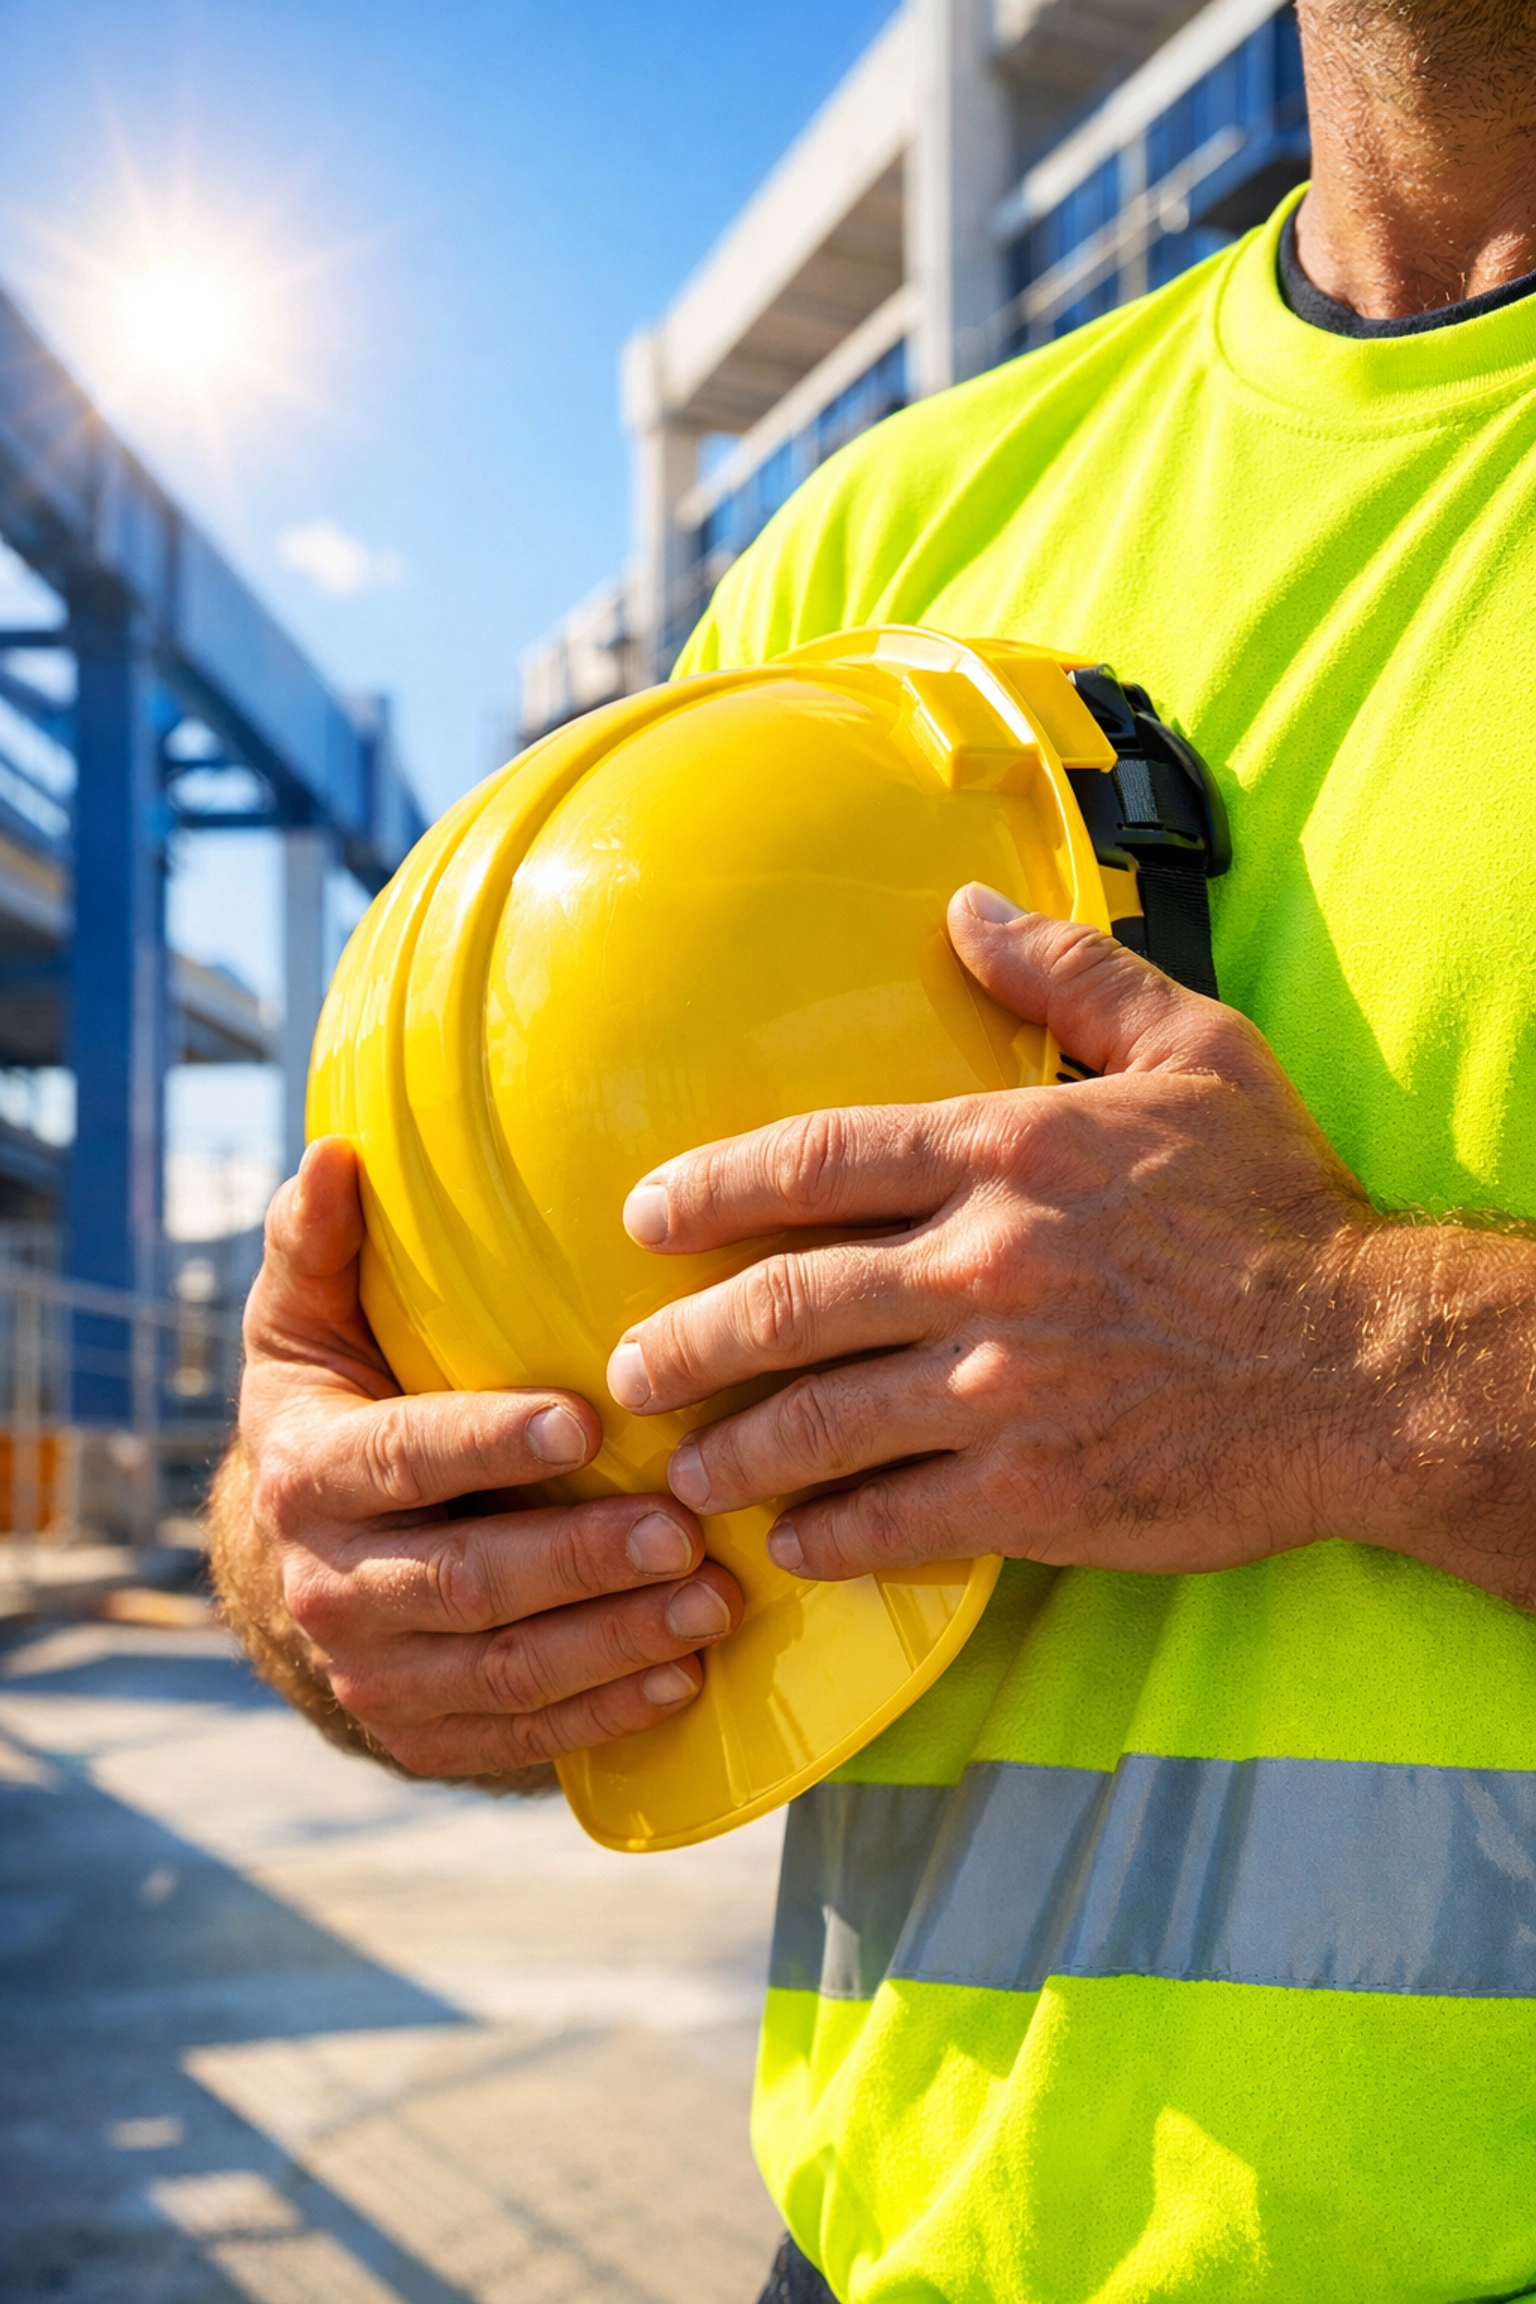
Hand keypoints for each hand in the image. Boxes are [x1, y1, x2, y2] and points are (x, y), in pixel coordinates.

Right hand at [217, 1137, 740, 1781]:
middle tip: (684, 1529)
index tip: (586, 1422)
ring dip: (614, 1641)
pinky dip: (604, 1715)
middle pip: (465, 1580)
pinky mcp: (423, 1736)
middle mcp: (330, 1584)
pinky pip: (520, 1735)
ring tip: (712, 1601)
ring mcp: (376, 1673)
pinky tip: (683, 1680)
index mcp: (306, 1473)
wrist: (290, 1565)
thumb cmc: (332, 1408)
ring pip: (504, 1670)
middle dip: (579, 1560)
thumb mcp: (303, 1327)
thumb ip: (317, 1245)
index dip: (486, 1445)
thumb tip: (337, 1155)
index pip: (399, 1460)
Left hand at [604, 885, 1535, 1601]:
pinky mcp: (1034, 1492)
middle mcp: (982, 1268)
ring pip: (816, 1426)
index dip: (711, 1190)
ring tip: (687, 1476)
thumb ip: (1068, 978)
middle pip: (782, 1307)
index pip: (814, 1161)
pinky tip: (795, 1542)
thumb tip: (965, 911)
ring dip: (733, 1456)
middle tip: (629, 1372)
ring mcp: (999, 1390)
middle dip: (684, 1346)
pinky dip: (829, 1536)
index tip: (643, 1219)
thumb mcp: (1193, 1053)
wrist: (1371, 1364)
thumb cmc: (1280, 1206)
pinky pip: (894, 1521)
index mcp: (1008, 1154)